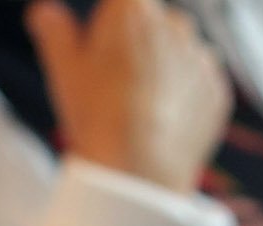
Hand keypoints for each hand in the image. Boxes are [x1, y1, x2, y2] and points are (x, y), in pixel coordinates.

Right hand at [26, 0, 230, 196]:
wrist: (140, 172)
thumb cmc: (98, 116)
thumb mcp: (64, 71)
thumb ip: (54, 32)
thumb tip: (44, 13)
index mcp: (133, 7)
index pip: (119, 3)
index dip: (106, 27)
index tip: (99, 51)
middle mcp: (175, 22)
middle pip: (151, 25)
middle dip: (135, 46)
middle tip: (114, 88)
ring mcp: (201, 56)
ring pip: (177, 54)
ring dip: (162, 71)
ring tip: (138, 110)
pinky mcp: (218, 90)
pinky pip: (198, 85)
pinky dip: (183, 99)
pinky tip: (161, 124)